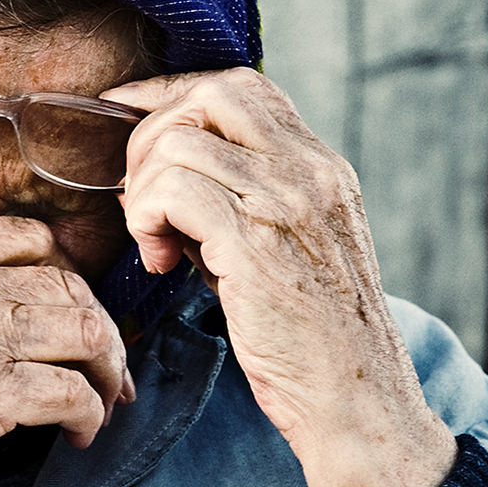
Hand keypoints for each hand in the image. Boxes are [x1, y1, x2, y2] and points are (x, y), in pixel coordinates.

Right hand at [0, 217, 134, 486]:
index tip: (74, 314)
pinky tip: (80, 435)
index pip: (32, 240)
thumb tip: (10, 306)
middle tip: (106, 371)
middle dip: (102, 334)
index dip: (67, 280)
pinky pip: (73, 395)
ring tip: (99, 404)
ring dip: (105, 376)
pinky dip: (90, 416)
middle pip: (72, 290)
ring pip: (87, 336)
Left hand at [101, 68, 456, 486]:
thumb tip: (174, 179)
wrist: (358, 402)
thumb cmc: (315, 341)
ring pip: (178, 142)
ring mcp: (286, 202)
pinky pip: (171, 191)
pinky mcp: (255, 243)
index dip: (173, 91)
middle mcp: (310, 172)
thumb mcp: (295, 250)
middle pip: (207, 94)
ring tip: (156, 244)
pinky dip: (146, 221)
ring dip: (144, 191)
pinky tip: (160, 264)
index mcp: (323, 167)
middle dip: (152, 134)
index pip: (242, 84)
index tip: (129, 113)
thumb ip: (249, 204)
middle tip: (143, 198)